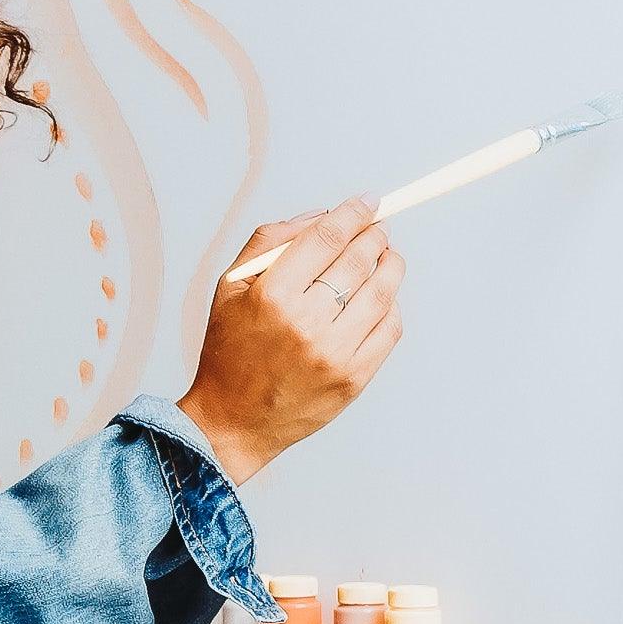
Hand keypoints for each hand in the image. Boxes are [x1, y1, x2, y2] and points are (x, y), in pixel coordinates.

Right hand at [178, 194, 405, 484]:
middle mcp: (305, 324)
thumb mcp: (230, 288)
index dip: (353, 213)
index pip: (326, 238)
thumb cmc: (231, 351)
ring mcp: (334, 354)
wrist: (234, 421)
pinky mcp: (354, 379)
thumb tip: (320, 216)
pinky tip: (381, 297)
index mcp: (271, 296)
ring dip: (390, 265)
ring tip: (386, 257)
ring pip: (382, 292)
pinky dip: (392, 305)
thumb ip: (268, 243)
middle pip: (359, 260)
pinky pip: (390, 329)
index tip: (368, 201)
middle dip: (375, 235)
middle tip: (377, 228)